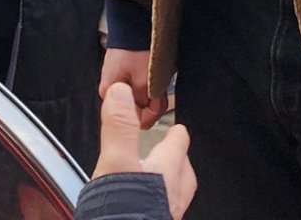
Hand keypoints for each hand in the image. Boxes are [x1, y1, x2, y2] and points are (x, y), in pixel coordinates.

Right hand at [93, 83, 196, 218]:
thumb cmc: (128, 210)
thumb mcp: (117, 161)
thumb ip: (119, 126)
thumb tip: (120, 91)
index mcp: (168, 168)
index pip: (179, 140)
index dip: (175, 130)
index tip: (174, 124)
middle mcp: (175, 191)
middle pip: (183, 168)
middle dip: (176, 158)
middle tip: (166, 151)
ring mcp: (169, 212)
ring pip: (175, 191)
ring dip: (166, 182)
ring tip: (154, 179)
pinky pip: (163, 209)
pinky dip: (156, 202)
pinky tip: (143, 205)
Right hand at [99, 47, 165, 129]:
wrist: (134, 21)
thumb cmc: (136, 46)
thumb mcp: (146, 79)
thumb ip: (150, 102)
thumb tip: (153, 113)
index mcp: (109, 92)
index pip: (134, 118)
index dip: (151, 113)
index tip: (159, 101)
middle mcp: (110, 89)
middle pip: (137, 109)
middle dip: (152, 102)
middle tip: (160, 88)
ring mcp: (117, 80)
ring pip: (140, 98)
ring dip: (152, 92)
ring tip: (157, 78)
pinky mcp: (124, 72)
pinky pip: (139, 87)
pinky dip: (149, 83)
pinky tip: (153, 74)